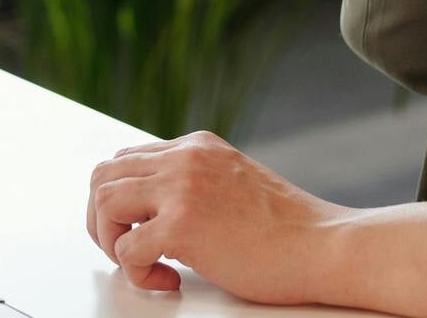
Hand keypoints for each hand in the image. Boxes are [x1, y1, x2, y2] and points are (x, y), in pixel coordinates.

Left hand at [85, 131, 349, 303]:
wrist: (323, 245)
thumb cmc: (287, 229)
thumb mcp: (232, 183)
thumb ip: (194, 183)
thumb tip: (151, 208)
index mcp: (196, 146)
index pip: (125, 159)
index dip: (118, 201)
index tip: (133, 230)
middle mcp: (185, 157)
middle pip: (103, 176)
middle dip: (103, 220)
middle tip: (127, 250)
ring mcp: (182, 188)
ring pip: (103, 203)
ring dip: (112, 241)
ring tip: (145, 263)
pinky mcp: (184, 224)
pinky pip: (126, 249)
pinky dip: (138, 273)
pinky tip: (170, 279)